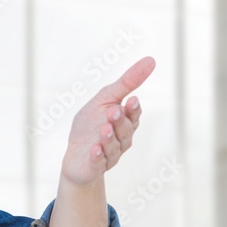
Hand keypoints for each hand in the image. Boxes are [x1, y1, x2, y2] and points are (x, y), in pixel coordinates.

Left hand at [61, 56, 155, 186]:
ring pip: (114, 146)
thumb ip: (126, 82)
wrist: (75, 156)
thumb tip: (151, 60)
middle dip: (120, 122)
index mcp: (124, 121)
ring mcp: (110, 154)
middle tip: (114, 112)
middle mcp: (121, 139)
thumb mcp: (105, 99)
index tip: (131, 100)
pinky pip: (99, 162)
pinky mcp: (96, 166)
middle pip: (126, 130)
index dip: (132, 109)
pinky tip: (95, 150)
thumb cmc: (90, 125)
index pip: (133, 114)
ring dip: (109, 137)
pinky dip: (98, 156)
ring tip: (105, 129)